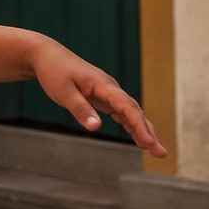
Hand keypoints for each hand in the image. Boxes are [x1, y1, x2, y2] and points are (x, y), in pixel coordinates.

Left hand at [29, 38, 165, 156]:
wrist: (47, 55)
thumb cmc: (54, 72)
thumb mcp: (63, 92)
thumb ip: (80, 109)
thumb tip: (95, 128)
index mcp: (103, 84)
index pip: (127, 107)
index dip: (139, 125)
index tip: (148, 142)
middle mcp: (110, 87)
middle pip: (134, 111)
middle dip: (148, 131)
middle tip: (161, 153)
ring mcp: (107, 92)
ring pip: (130, 112)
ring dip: (142, 130)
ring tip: (154, 149)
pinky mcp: (102, 96)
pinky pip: (120, 111)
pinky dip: (130, 124)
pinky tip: (138, 137)